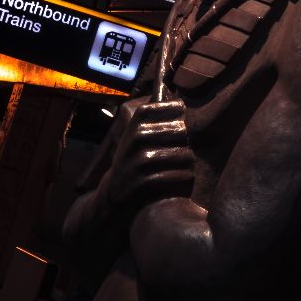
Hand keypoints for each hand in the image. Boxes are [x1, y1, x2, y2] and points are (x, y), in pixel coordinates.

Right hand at [95, 97, 193, 218]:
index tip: (179, 112)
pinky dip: (184, 179)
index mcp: (132, 130)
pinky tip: (178, 181)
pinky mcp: (146, 183)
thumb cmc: (132, 165)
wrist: (113, 197)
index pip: (157, 108)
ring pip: (184, 155)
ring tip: (180, 168)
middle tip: (178, 150)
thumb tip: (180, 103)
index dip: (170, 107)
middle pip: (179, 130)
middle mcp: (134, 143)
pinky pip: (180, 176)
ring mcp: (139, 163)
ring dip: (187, 163)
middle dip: (184, 141)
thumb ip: (151, 124)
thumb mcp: (133, 142)